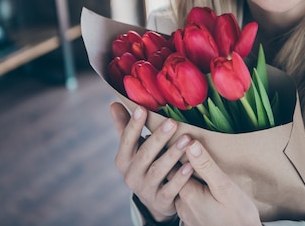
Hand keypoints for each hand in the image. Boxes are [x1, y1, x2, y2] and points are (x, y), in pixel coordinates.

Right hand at [110, 102, 193, 222]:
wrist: (155, 200)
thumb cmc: (146, 165)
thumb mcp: (134, 149)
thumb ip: (125, 128)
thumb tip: (113, 103)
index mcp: (123, 160)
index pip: (126, 140)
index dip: (134, 125)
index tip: (142, 108)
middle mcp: (131, 175)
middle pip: (144, 154)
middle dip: (158, 138)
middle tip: (172, 122)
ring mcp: (145, 189)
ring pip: (159, 170)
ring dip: (173, 154)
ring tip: (187, 139)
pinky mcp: (160, 201)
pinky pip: (171, 189)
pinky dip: (180, 178)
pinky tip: (191, 165)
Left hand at [175, 140, 260, 225]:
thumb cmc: (238, 216)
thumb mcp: (224, 187)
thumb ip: (206, 166)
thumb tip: (191, 144)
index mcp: (188, 194)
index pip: (174, 166)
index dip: (178, 152)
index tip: (182, 138)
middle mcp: (182, 206)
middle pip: (176, 178)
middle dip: (182, 164)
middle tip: (189, 147)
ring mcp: (186, 216)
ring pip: (182, 190)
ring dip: (188, 179)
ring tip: (198, 166)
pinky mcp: (192, 222)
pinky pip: (188, 202)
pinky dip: (193, 192)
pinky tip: (204, 188)